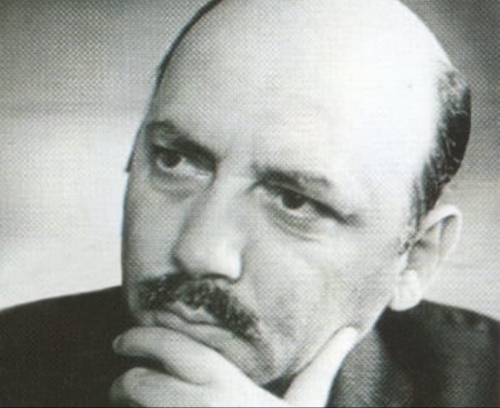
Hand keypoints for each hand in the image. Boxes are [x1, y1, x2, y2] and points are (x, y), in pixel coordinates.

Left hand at [109, 326, 357, 406]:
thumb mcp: (307, 405)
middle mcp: (201, 404)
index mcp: (228, 384)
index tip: (122, 339)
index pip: (172, 348)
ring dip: (122, 405)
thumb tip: (351, 330)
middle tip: (120, 381)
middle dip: (124, 380)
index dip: (141, 338)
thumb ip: (324, 365)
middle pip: (139, 383)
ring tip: (120, 402)